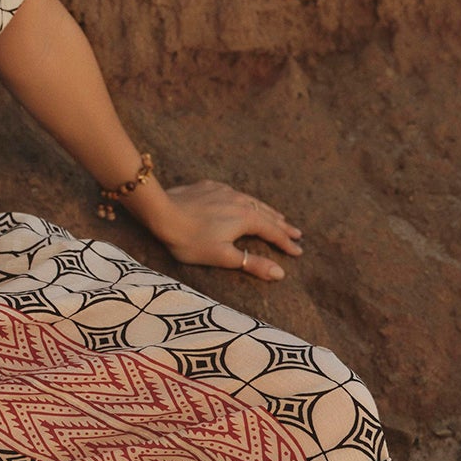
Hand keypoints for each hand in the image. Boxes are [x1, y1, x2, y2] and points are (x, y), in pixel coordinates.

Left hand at [140, 179, 302, 280]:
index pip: (273, 232)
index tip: (299, 251)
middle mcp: (240, 201)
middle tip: (297, 233)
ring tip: (278, 216)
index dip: (286, 243)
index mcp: (246, 218)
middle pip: (267, 215)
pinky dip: (247, 201)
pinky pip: (235, 194)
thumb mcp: (223, 256)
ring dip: (267, 211)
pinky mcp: (210, 186)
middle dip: (282, 225)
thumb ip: (252, 264)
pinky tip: (244, 202)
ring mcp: (225, 191)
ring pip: (252, 202)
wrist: (161, 212)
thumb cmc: (190, 240)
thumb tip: (280, 273)